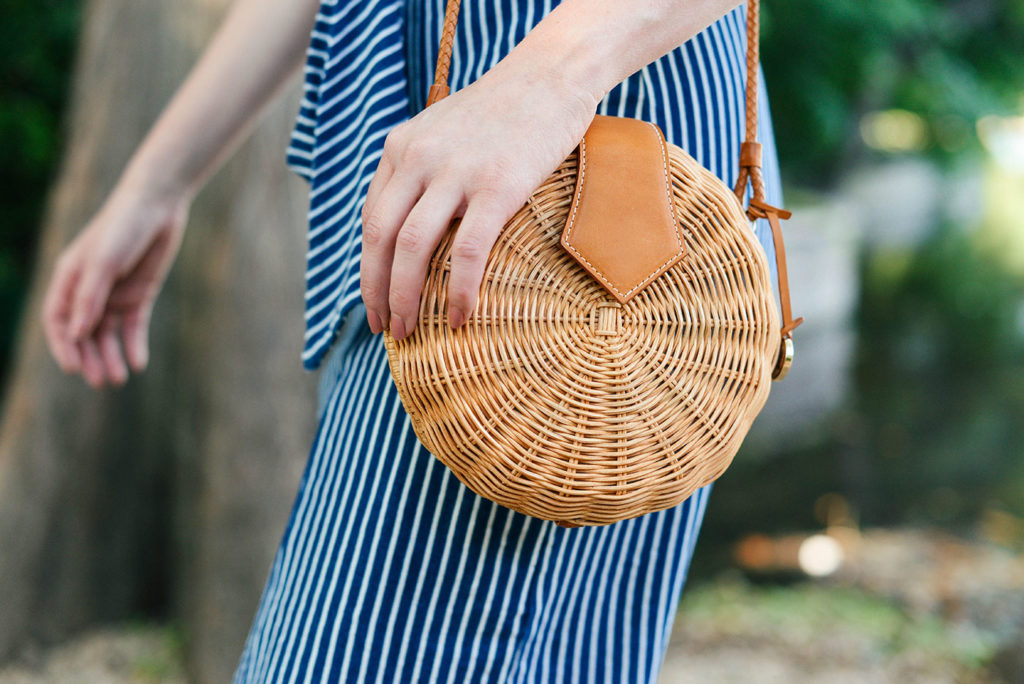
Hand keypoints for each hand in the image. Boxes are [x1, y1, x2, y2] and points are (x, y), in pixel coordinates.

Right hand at [41, 181, 189, 387]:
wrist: (157, 206)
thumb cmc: (122, 228)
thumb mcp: (104, 263)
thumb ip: (90, 298)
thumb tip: (76, 334)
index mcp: (69, 279)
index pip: (58, 321)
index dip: (63, 346)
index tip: (73, 368)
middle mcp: (89, 290)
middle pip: (83, 333)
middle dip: (89, 358)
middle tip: (100, 382)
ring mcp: (114, 293)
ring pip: (108, 334)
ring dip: (111, 356)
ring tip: (118, 379)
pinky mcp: (139, 294)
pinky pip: (133, 326)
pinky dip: (134, 345)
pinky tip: (139, 363)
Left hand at [359, 57, 599, 338]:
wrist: (552, 73)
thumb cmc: (505, 109)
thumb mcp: (445, 130)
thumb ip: (424, 168)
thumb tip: (419, 223)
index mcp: (401, 147)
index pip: (371, 219)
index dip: (368, 267)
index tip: (376, 299)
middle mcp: (418, 158)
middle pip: (380, 238)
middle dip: (376, 291)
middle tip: (386, 330)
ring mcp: (456, 172)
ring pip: (411, 248)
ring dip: (405, 298)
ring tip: (410, 332)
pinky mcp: (497, 186)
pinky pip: (467, 251)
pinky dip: (460, 290)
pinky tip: (461, 316)